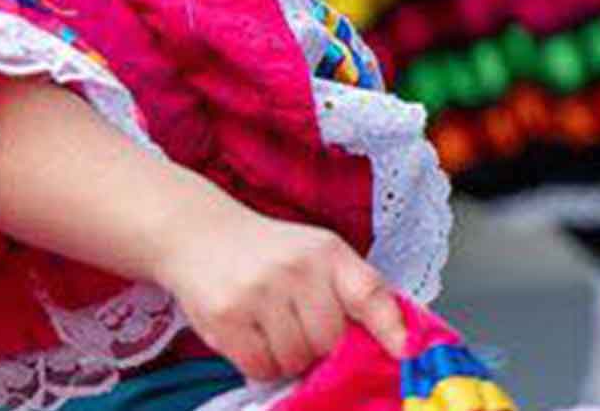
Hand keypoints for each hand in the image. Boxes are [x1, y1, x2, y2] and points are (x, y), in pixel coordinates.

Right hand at [156, 207, 407, 382]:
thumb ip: (354, 293)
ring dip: (286, 356)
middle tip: (297, 325)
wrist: (195, 231)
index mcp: (325, 252)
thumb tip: (398, 347)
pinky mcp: (226, 317)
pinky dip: (259, 362)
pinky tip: (249, 333)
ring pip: (295, 360)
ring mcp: (258, 292)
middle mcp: (294, 268)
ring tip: (268, 326)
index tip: (405, 355)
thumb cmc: (266, 252)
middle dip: (318, 346)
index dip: (391, 328)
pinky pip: (260, 367)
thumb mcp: (314, 255)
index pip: (368, 292)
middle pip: (330, 342)